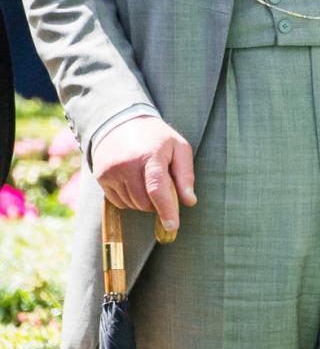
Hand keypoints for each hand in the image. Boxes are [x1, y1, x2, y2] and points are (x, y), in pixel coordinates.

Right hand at [92, 116, 196, 232]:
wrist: (120, 121)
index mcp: (150, 155)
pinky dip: (130, 199)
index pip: (157, 189)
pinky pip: (119, 202)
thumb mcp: (178, 147)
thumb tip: (190, 201)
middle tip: (162, 186)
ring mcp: (111, 172)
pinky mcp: (101, 178)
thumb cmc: (156, 137)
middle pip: (144, 202)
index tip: (173, 226)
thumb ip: (185, 175)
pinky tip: (133, 182)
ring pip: (132, 204)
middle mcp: (127, 165)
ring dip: (143, 201)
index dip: (166, 210)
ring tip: (146, 179)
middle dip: (157, 203)